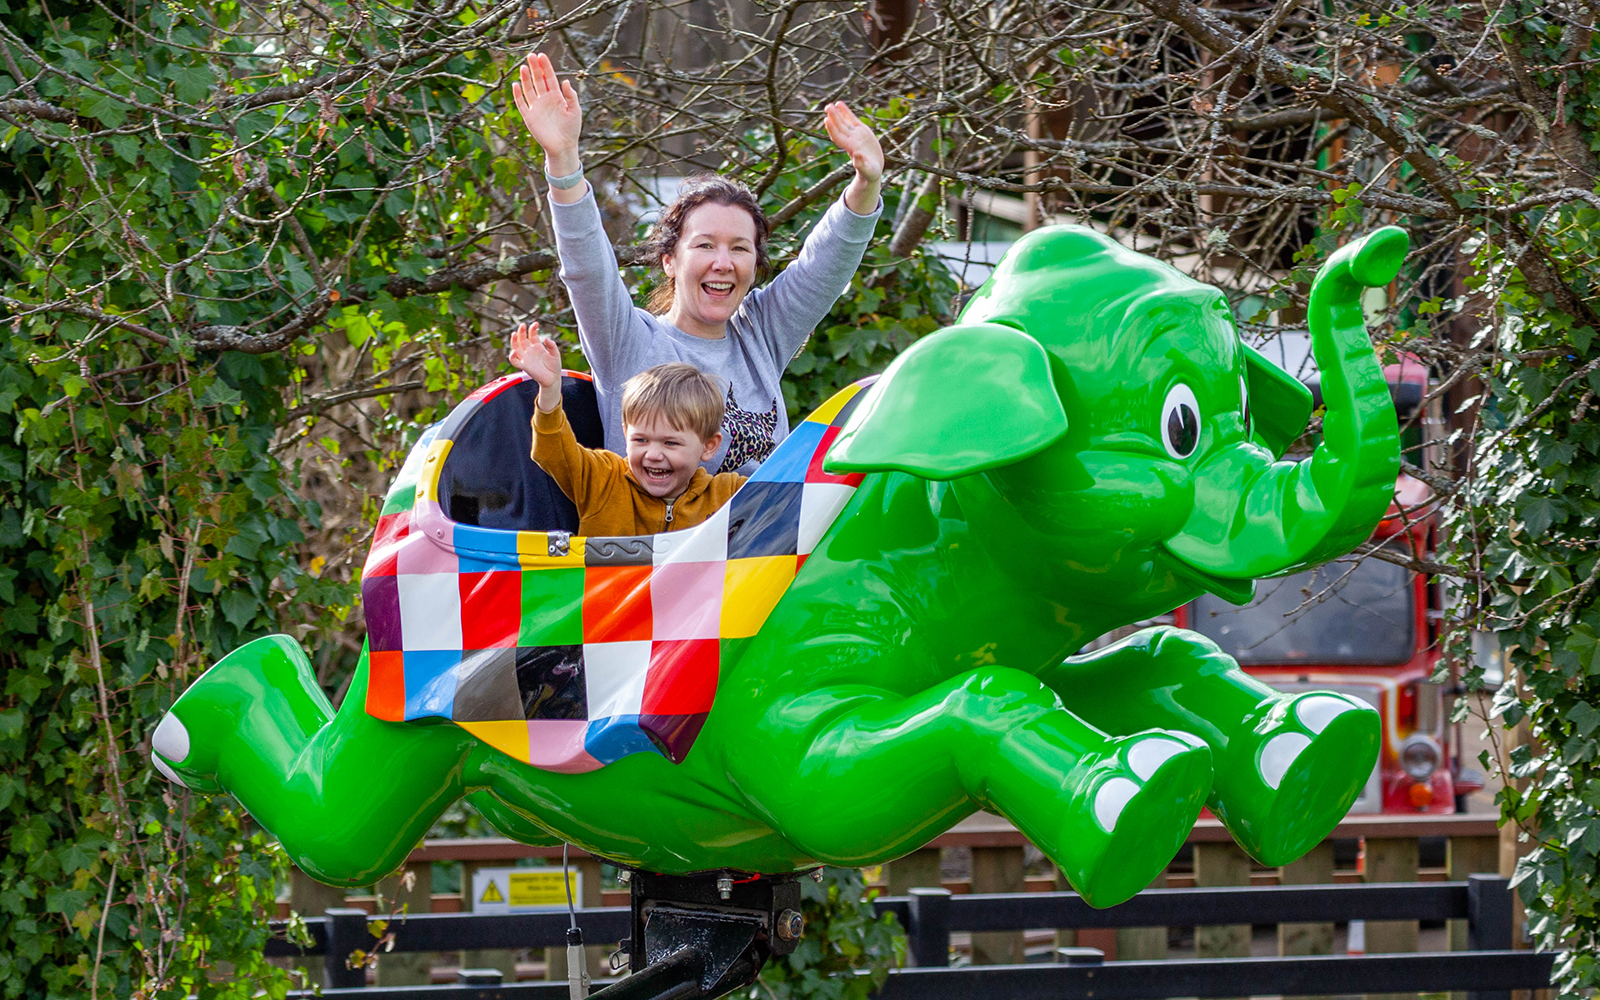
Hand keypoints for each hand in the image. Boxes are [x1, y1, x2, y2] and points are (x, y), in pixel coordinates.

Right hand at [508, 321, 562, 393]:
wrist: (553, 379)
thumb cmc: (554, 367)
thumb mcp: (556, 354)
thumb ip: (552, 346)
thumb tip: (545, 338)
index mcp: (537, 347)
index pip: (532, 335)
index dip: (532, 329)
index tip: (536, 323)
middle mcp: (530, 351)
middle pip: (522, 339)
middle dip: (521, 331)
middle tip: (522, 325)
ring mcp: (526, 358)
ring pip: (516, 347)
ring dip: (514, 340)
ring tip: (514, 333)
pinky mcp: (524, 366)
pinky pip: (514, 361)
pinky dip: (512, 357)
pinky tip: (514, 351)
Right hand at [511, 52, 582, 175]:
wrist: (564, 147)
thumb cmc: (572, 129)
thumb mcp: (575, 111)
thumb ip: (571, 96)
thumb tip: (565, 81)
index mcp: (556, 96)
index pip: (549, 77)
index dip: (545, 67)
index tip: (541, 55)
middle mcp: (545, 99)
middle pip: (538, 80)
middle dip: (534, 68)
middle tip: (531, 56)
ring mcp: (536, 107)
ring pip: (529, 89)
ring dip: (526, 78)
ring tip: (524, 67)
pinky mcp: (529, 117)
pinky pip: (522, 104)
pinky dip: (518, 95)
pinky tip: (516, 85)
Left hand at [823, 102, 883, 185]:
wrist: (873, 169)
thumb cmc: (869, 173)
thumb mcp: (867, 170)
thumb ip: (861, 165)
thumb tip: (856, 156)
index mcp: (851, 148)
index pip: (839, 137)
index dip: (832, 129)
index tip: (827, 120)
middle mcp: (850, 140)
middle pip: (839, 127)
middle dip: (833, 117)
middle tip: (827, 107)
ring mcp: (855, 134)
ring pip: (844, 122)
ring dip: (837, 113)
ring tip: (830, 104)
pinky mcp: (861, 130)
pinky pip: (852, 119)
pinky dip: (846, 112)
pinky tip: (839, 104)